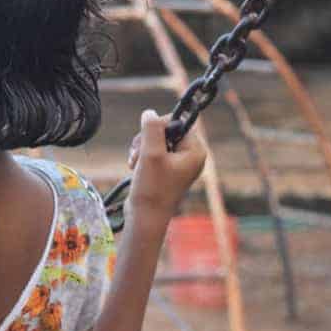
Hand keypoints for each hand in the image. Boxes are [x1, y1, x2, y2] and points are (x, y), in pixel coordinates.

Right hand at [126, 111, 207, 229]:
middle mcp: (190, 157)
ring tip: (135, 162)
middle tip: (138, 154)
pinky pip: (153, 152)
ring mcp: (178, 164)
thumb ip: (151, 129)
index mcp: (195, 151)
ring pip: (156, 141)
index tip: (146, 140)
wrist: (145, 217)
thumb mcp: (151, 154)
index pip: (179, 122)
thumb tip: (149, 112)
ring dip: (141, 148)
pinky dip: (141, 156)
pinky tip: (135, 167)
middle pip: (166, 131)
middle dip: (146, 139)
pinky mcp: (166, 171)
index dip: (159, 126)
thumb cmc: (152, 188)